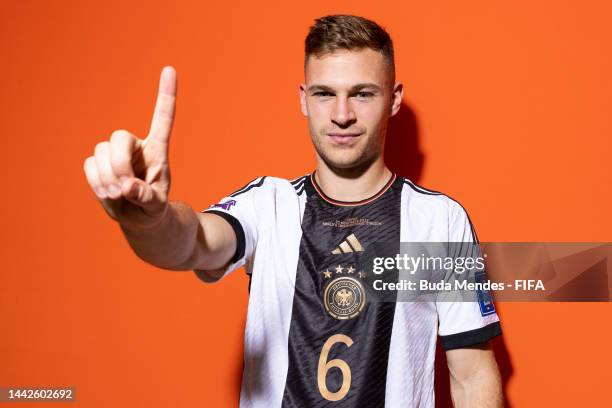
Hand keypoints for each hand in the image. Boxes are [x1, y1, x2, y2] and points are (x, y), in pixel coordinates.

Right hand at [84, 66, 176, 227]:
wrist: (137, 216)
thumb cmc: (153, 208)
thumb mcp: (157, 206)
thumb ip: (146, 197)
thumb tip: (128, 187)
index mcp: (158, 150)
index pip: (163, 118)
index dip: (166, 95)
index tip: (169, 69)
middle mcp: (135, 146)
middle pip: (119, 137)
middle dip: (119, 163)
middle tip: (124, 188)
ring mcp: (114, 153)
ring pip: (100, 152)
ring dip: (107, 177)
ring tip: (119, 195)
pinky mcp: (97, 163)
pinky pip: (89, 165)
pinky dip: (96, 181)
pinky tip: (108, 192)